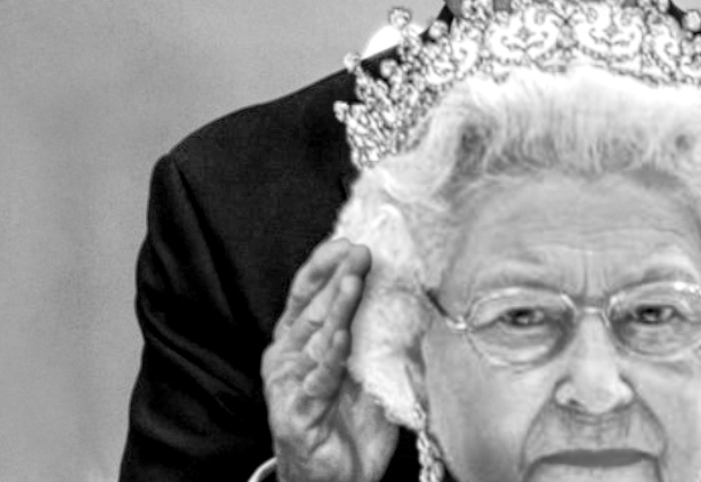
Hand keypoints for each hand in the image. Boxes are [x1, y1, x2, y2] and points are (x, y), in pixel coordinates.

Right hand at [262, 239, 396, 481]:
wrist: (340, 478)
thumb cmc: (350, 421)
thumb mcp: (372, 368)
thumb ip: (383, 333)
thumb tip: (410, 294)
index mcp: (303, 340)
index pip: (310, 294)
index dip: (327, 266)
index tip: (350, 242)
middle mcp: (290, 357)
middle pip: (313, 308)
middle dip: (337, 277)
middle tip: (359, 251)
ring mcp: (290, 385)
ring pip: (314, 337)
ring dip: (335, 307)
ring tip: (353, 280)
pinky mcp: (296, 414)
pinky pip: (315, 382)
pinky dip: (328, 360)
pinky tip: (340, 339)